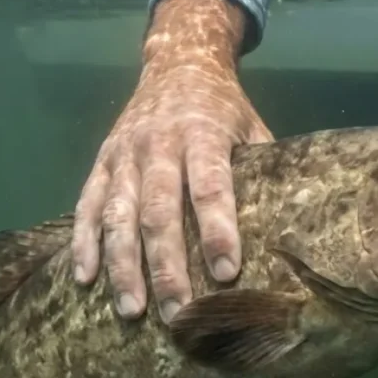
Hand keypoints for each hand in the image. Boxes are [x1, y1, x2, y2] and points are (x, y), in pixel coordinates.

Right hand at [71, 0, 272, 322]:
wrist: (178, 62)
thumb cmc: (226, 107)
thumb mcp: (252, 127)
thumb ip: (265, 171)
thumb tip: (294, 230)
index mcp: (203, 133)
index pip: (210, 186)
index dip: (218, 230)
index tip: (227, 274)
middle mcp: (158, 143)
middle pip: (158, 210)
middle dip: (167, 265)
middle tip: (178, 314)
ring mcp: (124, 153)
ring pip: (117, 214)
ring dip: (123, 266)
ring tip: (132, 311)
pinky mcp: (100, 161)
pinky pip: (87, 206)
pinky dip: (83, 243)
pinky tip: (84, 279)